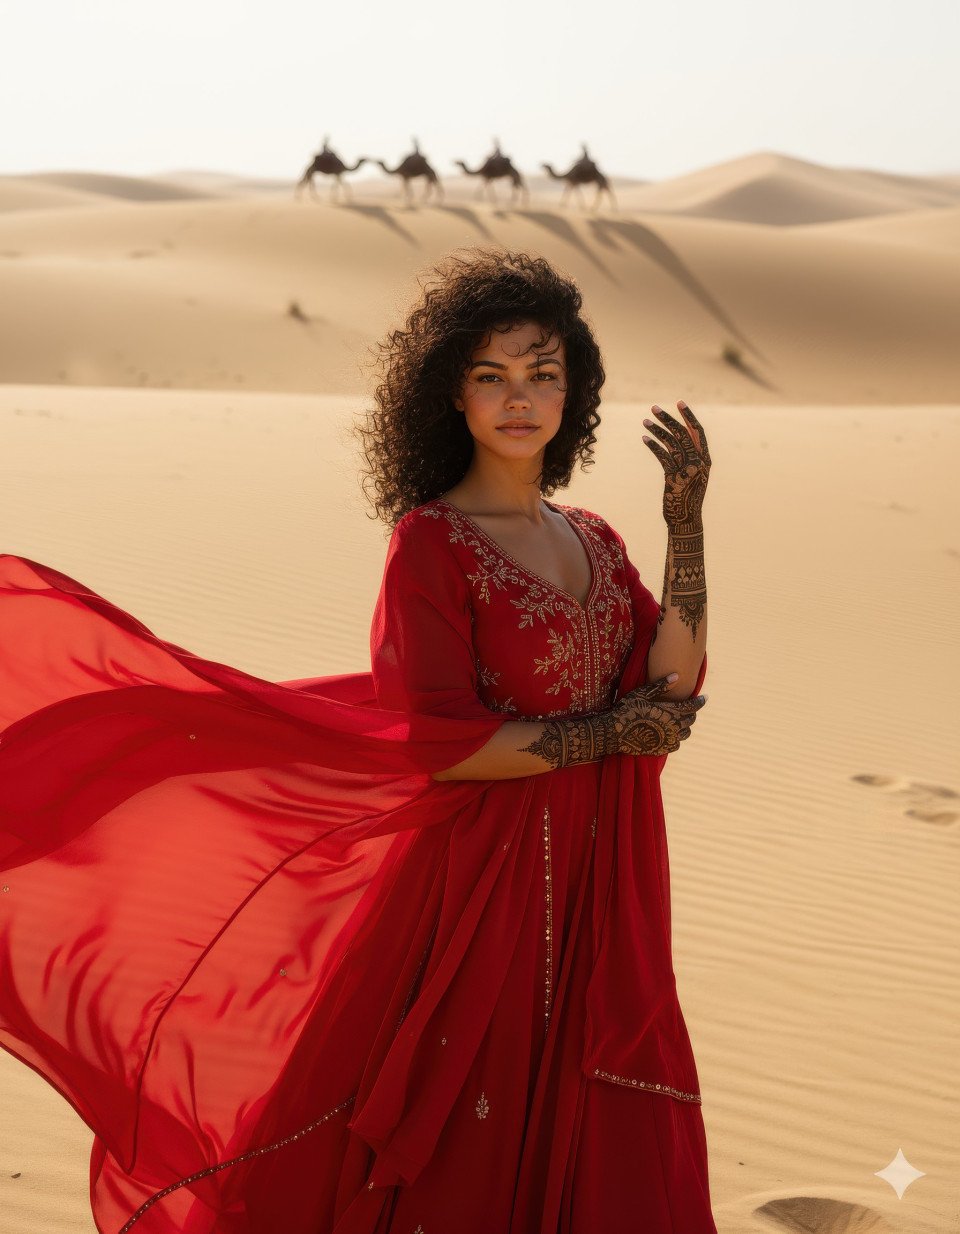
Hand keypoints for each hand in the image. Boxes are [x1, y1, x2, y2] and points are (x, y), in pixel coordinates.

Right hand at [607, 672, 706, 755]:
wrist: (614, 733)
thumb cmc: (627, 709)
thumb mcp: (642, 693)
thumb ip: (661, 686)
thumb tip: (677, 676)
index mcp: (670, 712)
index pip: (692, 706)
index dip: (700, 701)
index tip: (704, 697)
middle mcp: (673, 727)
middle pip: (691, 719)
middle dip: (692, 712)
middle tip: (689, 708)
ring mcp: (668, 740)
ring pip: (685, 733)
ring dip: (685, 726)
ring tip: (681, 721)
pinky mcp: (662, 749)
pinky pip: (676, 744)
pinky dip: (677, 738)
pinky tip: (671, 733)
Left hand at [642, 401, 711, 529]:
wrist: (686, 520)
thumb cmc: (687, 497)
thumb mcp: (693, 475)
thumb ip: (690, 458)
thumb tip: (679, 440)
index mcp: (705, 460)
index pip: (698, 432)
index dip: (689, 416)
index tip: (679, 403)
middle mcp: (699, 462)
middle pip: (683, 434)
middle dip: (668, 419)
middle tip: (654, 408)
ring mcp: (688, 470)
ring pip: (671, 443)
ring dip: (657, 430)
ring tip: (645, 421)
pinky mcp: (675, 478)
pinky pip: (663, 456)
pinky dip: (653, 446)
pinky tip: (644, 438)